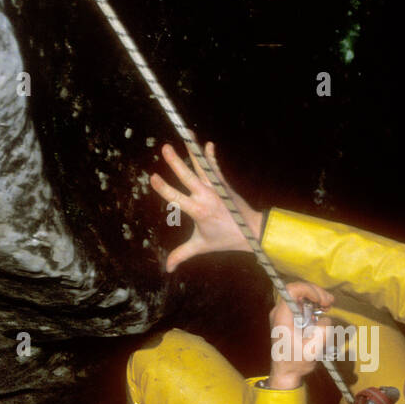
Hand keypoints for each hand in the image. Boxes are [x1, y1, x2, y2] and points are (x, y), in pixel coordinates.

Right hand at [150, 140, 262, 272]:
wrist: (251, 231)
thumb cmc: (225, 239)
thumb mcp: (201, 246)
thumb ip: (182, 254)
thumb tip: (167, 268)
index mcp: (198, 211)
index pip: (176, 198)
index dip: (164, 188)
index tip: (153, 177)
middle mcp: (206, 196)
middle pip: (188, 176)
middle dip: (176, 162)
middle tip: (165, 148)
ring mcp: (216, 188)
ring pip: (201, 167)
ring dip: (192, 151)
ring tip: (186, 135)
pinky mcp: (223, 183)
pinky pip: (215, 167)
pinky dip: (211, 156)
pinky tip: (207, 144)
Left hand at [267, 281, 335, 388]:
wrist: (285, 373)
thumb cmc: (296, 362)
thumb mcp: (313, 349)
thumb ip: (322, 331)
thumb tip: (324, 318)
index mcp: (282, 317)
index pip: (292, 290)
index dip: (309, 290)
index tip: (321, 301)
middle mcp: (280, 312)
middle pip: (298, 290)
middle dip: (316, 293)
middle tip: (330, 302)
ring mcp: (284, 314)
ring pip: (301, 295)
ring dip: (316, 298)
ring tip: (328, 305)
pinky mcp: (289, 318)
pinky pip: (301, 304)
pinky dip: (313, 305)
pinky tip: (322, 310)